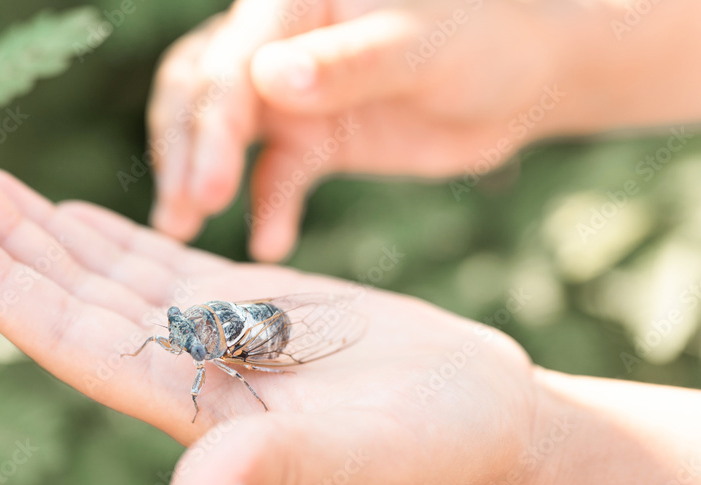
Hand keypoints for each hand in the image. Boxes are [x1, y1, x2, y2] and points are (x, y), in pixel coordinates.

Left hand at [0, 155, 536, 484]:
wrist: (473, 418)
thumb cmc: (426, 446)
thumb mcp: (353, 456)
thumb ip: (269, 468)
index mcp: (191, 409)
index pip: (75, 344)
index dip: (1, 293)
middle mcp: (185, 371)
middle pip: (72, 299)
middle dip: (1, 241)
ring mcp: (213, 333)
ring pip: (106, 273)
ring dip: (40, 227)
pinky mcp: (248, 304)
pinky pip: (158, 263)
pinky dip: (107, 234)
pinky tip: (65, 212)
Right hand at [148, 0, 574, 260]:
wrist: (521, 81)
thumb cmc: (481, 41)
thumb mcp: (422, 47)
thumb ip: (350, 62)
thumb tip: (270, 80)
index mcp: (293, 3)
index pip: (230, 61)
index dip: (212, 126)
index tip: (209, 188)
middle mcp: (278, 44)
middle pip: (201, 93)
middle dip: (184, 152)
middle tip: (180, 215)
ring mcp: (290, 95)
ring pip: (220, 133)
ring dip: (198, 178)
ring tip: (181, 229)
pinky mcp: (310, 140)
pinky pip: (274, 177)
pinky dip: (266, 209)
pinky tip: (268, 244)